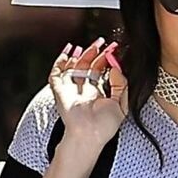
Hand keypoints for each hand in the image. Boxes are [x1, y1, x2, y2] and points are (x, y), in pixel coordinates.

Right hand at [48, 38, 127, 161]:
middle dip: (95, 52)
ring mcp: (72, 89)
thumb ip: (121, 85)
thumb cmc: (104, 127)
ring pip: (75, 66)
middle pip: (88, 66)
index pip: (101, 71)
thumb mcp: (121, 105)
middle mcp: (84, 90)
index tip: (114, 49)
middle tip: (104, 42)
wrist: (88, 134)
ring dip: (82, 53)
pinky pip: (57, 72)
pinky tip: (69, 50)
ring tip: (93, 45)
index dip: (107, 59)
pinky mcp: (60, 89)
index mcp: (98, 94)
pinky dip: (61, 60)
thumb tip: (115, 67)